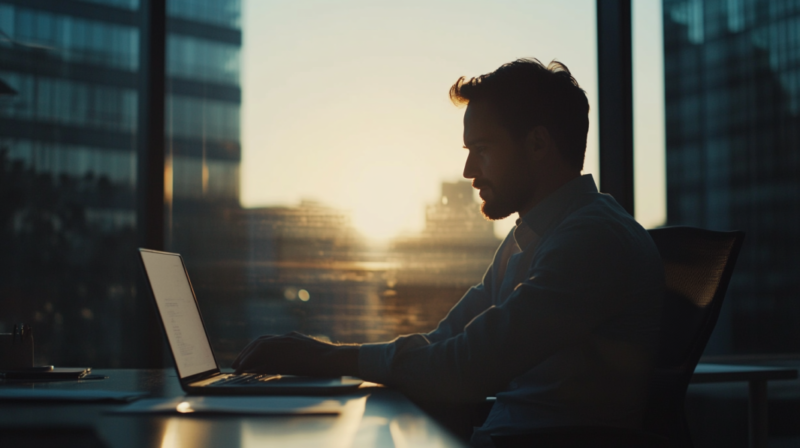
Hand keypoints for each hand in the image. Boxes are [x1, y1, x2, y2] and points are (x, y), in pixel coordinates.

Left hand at [231, 332, 359, 376]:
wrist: (335, 359)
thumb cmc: (325, 364)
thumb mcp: (304, 361)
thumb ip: (288, 362)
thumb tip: (267, 370)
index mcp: (292, 339)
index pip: (268, 342)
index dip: (254, 350)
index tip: (245, 360)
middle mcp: (287, 337)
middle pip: (260, 341)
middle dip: (246, 352)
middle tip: (236, 364)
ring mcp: (287, 339)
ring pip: (259, 344)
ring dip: (246, 355)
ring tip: (237, 367)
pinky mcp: (286, 345)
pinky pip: (262, 349)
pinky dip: (250, 357)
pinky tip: (244, 366)